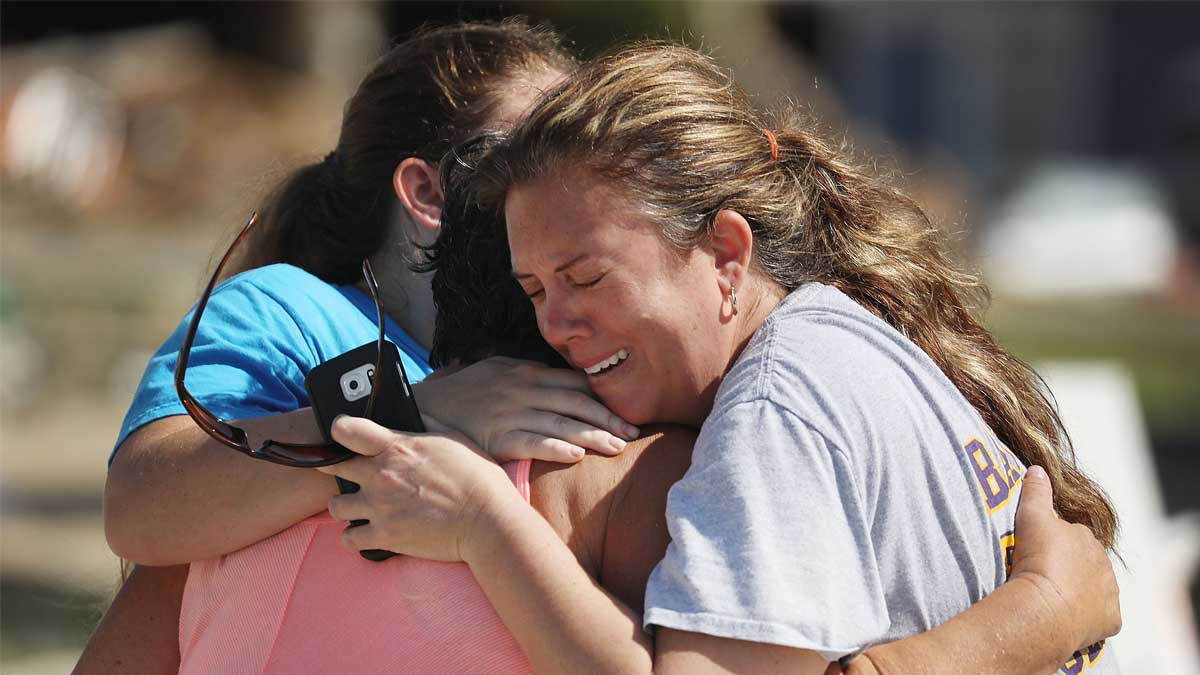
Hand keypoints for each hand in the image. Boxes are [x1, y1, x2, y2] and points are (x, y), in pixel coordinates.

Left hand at [316, 415, 524, 561]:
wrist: (488, 522)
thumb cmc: (477, 477)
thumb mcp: (453, 439)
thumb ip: (425, 425)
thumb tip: (411, 414)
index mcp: (397, 447)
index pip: (347, 430)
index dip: (339, 429)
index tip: (340, 433)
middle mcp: (380, 475)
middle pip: (332, 466)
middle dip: (334, 467)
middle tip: (345, 471)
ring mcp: (379, 508)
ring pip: (336, 505)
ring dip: (345, 505)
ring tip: (360, 506)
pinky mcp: (384, 537)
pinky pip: (349, 538)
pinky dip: (354, 536)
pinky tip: (365, 531)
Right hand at [414, 356, 638, 462]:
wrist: (424, 409)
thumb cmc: (464, 393)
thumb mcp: (497, 371)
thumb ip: (529, 375)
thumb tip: (560, 381)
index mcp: (527, 372)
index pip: (575, 382)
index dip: (604, 397)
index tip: (627, 410)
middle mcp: (524, 389)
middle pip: (577, 402)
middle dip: (609, 418)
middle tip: (634, 433)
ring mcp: (512, 412)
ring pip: (563, 423)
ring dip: (594, 435)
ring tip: (618, 447)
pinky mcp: (498, 437)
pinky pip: (534, 441)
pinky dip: (558, 447)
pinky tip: (578, 455)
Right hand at [1010, 465, 1121, 650]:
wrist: (1046, 607)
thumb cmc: (1038, 560)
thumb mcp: (1031, 517)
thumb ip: (1036, 492)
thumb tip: (1038, 468)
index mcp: (1087, 539)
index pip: (1072, 537)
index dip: (1053, 544)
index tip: (1036, 553)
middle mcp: (1104, 565)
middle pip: (1086, 564)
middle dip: (1069, 568)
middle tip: (1042, 575)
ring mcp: (1109, 594)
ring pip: (1094, 590)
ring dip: (1077, 592)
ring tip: (1051, 597)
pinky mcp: (1110, 620)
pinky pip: (1100, 617)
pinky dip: (1087, 616)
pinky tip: (1067, 616)